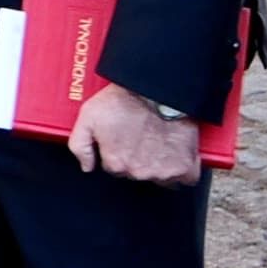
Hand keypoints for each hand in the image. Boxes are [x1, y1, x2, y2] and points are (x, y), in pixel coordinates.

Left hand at [67, 85, 206, 184]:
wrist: (158, 89)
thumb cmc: (126, 99)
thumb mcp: (89, 116)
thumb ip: (80, 145)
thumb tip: (86, 166)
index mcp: (116, 163)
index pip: (114, 168)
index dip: (118, 151)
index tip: (124, 136)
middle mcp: (139, 172)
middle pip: (136, 172)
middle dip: (137, 157)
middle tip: (141, 134)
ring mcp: (163, 172)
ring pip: (159, 177)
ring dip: (159, 163)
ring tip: (158, 140)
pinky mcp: (185, 168)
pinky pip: (186, 178)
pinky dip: (183, 169)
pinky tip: (176, 152)